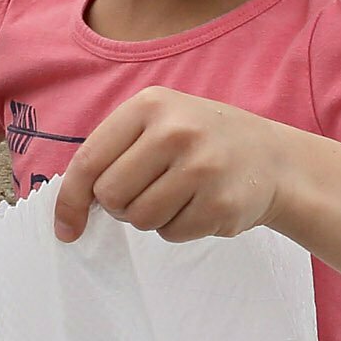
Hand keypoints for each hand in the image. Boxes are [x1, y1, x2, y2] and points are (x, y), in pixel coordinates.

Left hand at [51, 89, 301, 243]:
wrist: (275, 159)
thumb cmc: (202, 143)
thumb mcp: (160, 123)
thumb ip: (114, 151)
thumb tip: (69, 207)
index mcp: (150, 106)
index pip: (89, 161)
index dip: (70, 201)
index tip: (65, 228)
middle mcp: (176, 132)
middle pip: (111, 195)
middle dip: (121, 205)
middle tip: (147, 191)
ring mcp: (201, 168)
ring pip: (139, 219)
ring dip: (151, 217)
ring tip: (178, 194)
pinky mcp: (221, 203)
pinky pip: (171, 233)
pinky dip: (178, 227)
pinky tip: (200, 204)